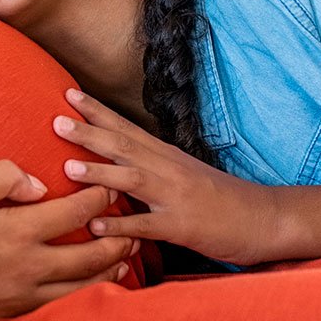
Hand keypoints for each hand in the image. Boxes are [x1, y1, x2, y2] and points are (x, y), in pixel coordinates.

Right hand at [0, 159, 137, 320]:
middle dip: (117, 239)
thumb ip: (2, 176)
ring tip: (123, 261)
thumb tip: (36, 184)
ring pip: (79, 287)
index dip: (98, 197)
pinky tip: (83, 290)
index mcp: (17, 230)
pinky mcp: (6, 313)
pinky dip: (80, 295)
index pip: (75, 212)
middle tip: (134, 228)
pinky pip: (56, 306)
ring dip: (107, 272)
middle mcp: (27, 266)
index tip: (110, 187)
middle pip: (89, 255)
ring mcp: (18, 294)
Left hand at [51, 91, 285, 265]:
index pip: (127, 128)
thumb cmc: (222, 200)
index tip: (68, 94)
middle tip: (55, 120)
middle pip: (124, 145)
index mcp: (167, 157)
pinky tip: (97, 226)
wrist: (266, 218)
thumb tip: (119, 164)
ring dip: (100, 172)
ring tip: (68, 166)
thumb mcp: (184, 176)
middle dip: (89, 131)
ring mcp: (176, 197)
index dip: (97, 111)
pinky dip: (122, 225)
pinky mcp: (184, 226)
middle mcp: (169, 170)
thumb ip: (152, 169)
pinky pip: (148, 225)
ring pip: (133, 179)